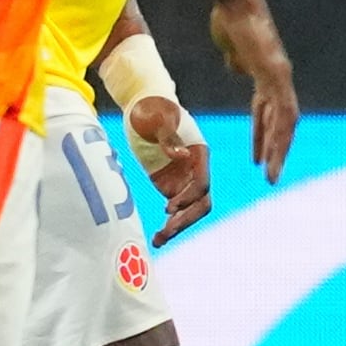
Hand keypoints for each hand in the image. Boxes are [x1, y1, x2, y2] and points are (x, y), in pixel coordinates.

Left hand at [127, 94, 215, 242]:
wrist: (143, 105)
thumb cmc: (153, 108)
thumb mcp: (158, 119)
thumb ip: (169, 138)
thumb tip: (182, 155)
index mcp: (199, 154)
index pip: (202, 183)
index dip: (189, 197)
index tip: (168, 207)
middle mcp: (195, 169)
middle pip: (201, 203)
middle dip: (186, 219)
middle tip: (166, 231)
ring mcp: (183, 179)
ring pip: (190, 211)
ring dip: (177, 227)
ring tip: (159, 240)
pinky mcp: (169, 185)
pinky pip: (174, 211)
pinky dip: (167, 224)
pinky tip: (156, 238)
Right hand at [206, 0, 298, 182]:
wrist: (235, 1)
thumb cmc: (230, 19)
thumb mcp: (232, 47)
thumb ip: (237, 60)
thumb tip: (237, 66)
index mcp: (267, 75)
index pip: (270, 114)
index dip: (264, 137)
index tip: (258, 159)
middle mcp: (279, 78)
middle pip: (282, 122)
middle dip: (277, 150)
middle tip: (272, 177)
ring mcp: (280, 74)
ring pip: (285, 121)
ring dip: (279, 150)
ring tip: (272, 174)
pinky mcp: (276, 71)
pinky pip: (280, 107)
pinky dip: (277, 131)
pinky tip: (272, 149)